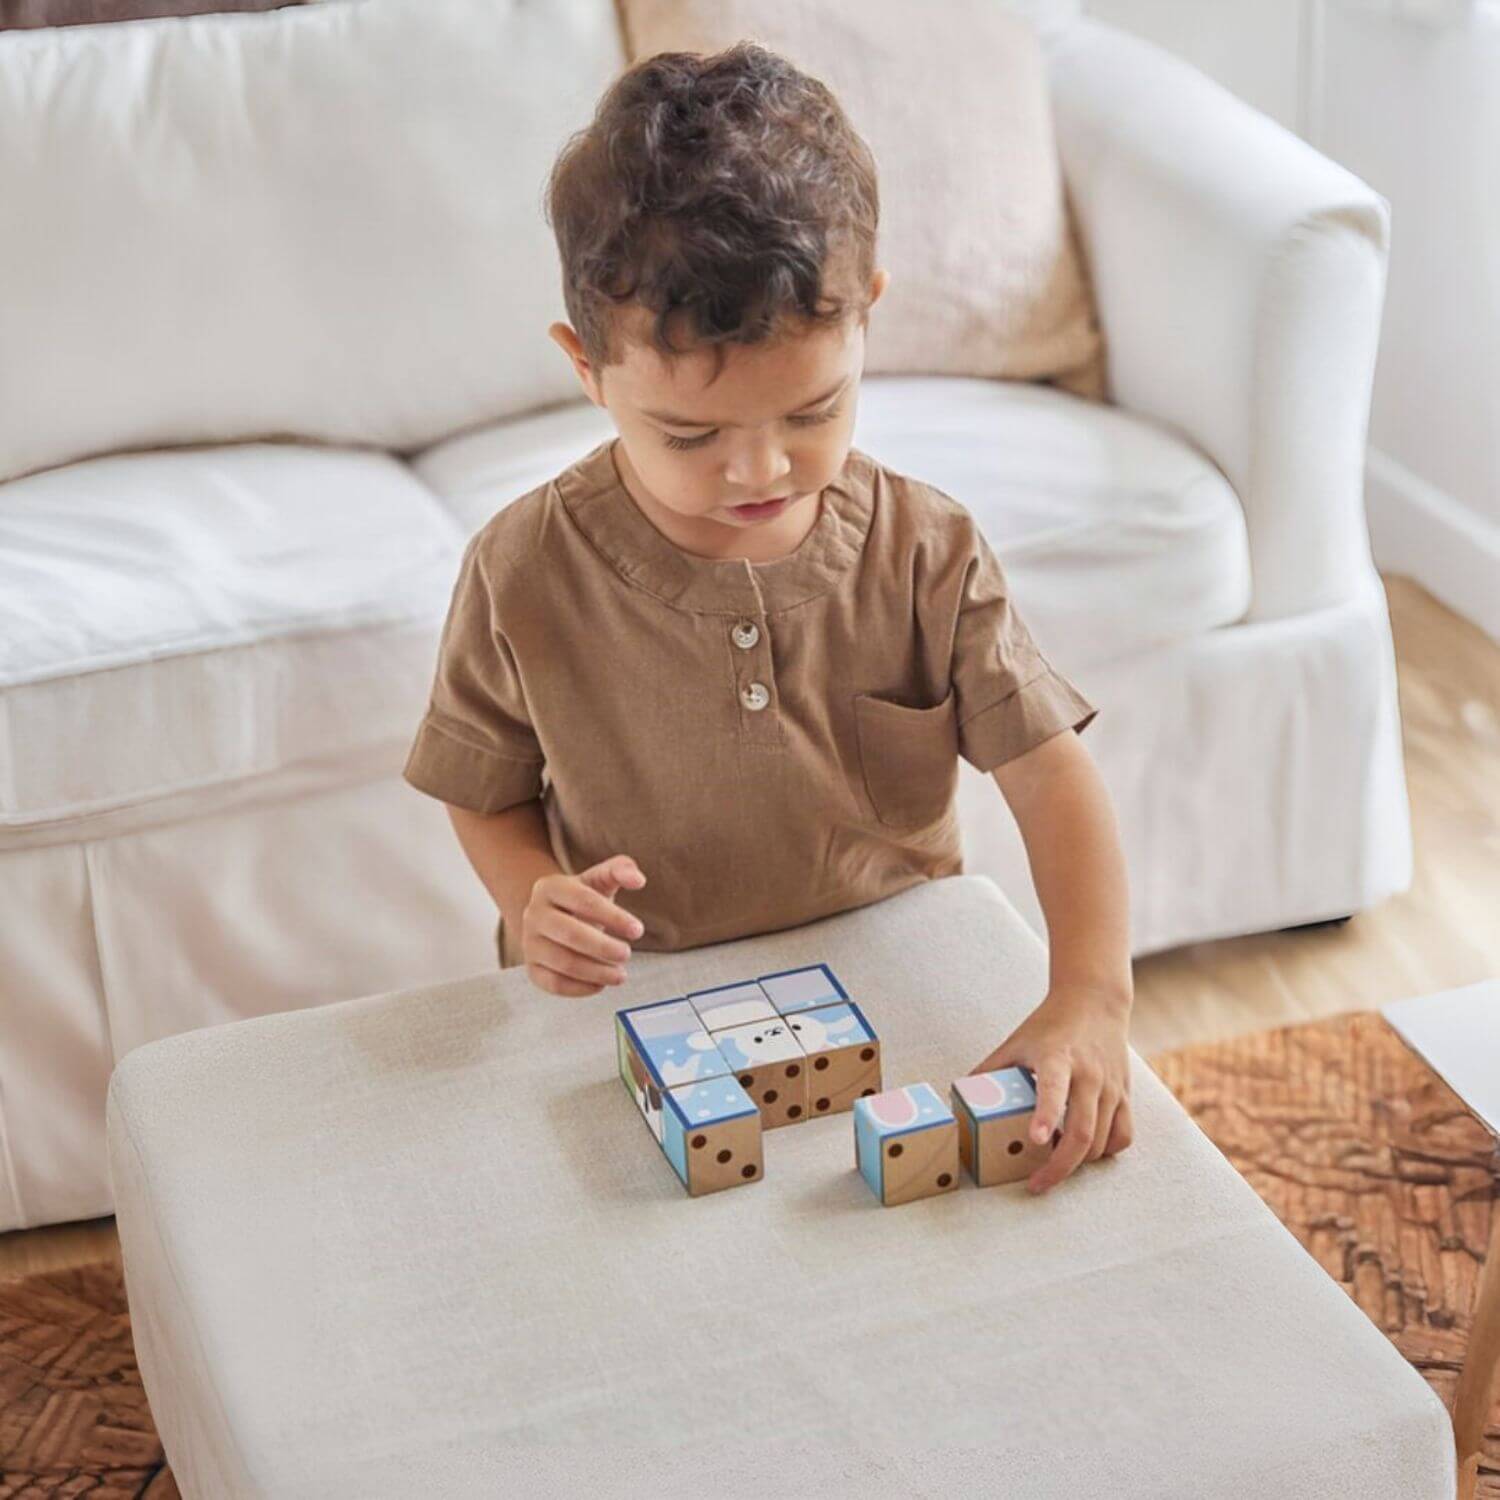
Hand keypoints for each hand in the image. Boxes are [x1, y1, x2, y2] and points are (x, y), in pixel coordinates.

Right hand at [521, 854, 646, 995]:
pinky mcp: (532, 969)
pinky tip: (601, 983)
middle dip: (604, 947)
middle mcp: (534, 914)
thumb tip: (638, 880)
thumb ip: (621, 870)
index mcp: (549, 887)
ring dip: (597, 971)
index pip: (584, 900)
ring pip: (563, 963)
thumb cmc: (583, 898)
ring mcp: (529, 943)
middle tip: (627, 953)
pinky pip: (554, 984)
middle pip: (571, 934)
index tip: (638, 930)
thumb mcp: (600, 879)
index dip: (613, 916)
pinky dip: (581, 988)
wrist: (552, 917)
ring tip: (620, 973)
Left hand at [970, 982, 1134, 1193]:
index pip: (1053, 1089)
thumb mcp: (1015, 1042)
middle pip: (1082, 1131)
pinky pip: (1122, 1136)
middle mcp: (1088, 1075)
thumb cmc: (1050, 1025)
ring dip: (1078, 1162)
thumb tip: (960, 1098)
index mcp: (1057, 1058)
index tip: (1036, 1140)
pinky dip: (1104, 1152)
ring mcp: (1111, 1087)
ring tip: (1054, 1162)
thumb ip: (990, 1071)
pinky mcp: (1125, 1095)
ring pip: (1102, 1141)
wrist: (1094, 1001)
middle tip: (1036, 1184)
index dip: (1045, 1116)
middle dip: (1059, 1166)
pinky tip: (1085, 1150)